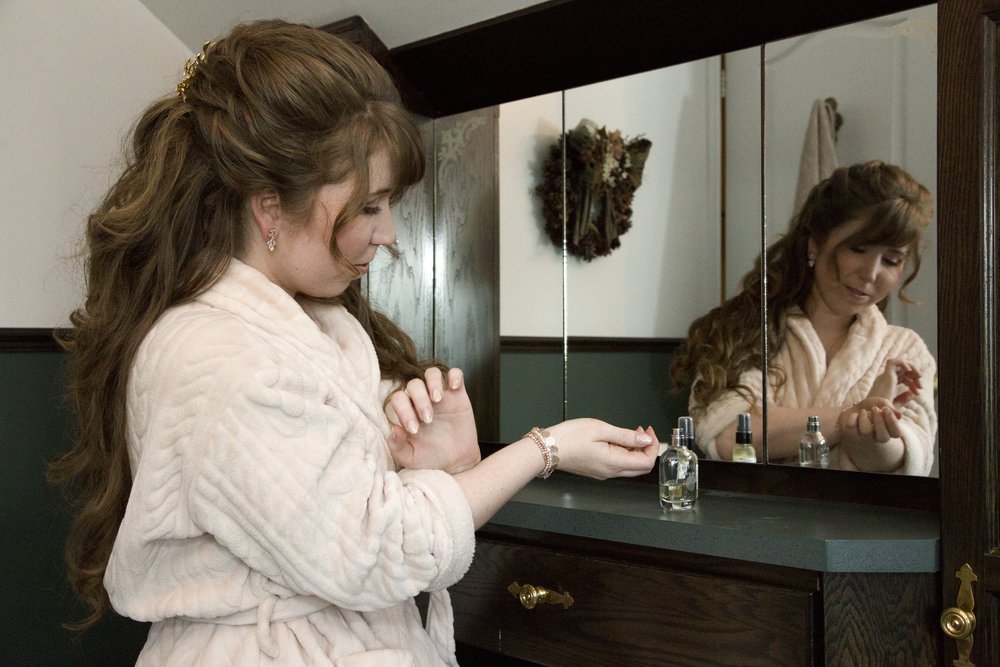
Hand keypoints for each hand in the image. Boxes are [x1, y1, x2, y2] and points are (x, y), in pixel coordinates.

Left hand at [386, 367, 480, 473]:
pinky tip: (454, 387)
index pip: (399, 399)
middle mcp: (421, 400)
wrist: (455, 462)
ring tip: (438, 399)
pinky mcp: (458, 394)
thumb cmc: (430, 458)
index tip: (414, 430)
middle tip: (428, 420)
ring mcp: (440, 395)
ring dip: (433, 383)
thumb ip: (397, 445)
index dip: (403, 411)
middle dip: (419, 400)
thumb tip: (393, 429)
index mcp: (407, 412)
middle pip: (414, 385)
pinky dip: (454, 376)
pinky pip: (455, 374)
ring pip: (432, 373)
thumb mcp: (410, 457)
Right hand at [543, 419, 657, 479]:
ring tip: (628, 432)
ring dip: (634, 450)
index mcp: (614, 462)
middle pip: (640, 467)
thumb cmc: (569, 437)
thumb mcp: (600, 429)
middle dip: (646, 448)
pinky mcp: (596, 470)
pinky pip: (617, 465)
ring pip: (629, 466)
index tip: (648, 431)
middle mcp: (611, 472)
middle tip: (642, 431)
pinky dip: (623, 453)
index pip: (646, 462)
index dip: (652, 446)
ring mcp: (603, 473)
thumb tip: (645, 439)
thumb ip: (625, 435)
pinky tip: (615, 440)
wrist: (546, 449)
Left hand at [837, 398, 904, 470]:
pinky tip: (854, 415)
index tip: (885, 409)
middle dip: (879, 420)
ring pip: (866, 432)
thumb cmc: (871, 408)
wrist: (853, 409)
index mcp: (889, 432)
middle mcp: (878, 438)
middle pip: (883, 437)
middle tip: (874, 408)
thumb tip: (899, 415)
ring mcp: (863, 439)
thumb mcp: (882, 404)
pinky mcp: (850, 435)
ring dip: (865, 417)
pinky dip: (853, 417)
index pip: (896, 433)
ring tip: (863, 411)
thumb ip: (891, 408)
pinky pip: (851, 427)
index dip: (891, 421)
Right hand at [867, 358, 921, 405]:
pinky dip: (903, 363)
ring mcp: (884, 376)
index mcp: (887, 384)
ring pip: (899, 364)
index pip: (902, 378)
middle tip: (920, 387)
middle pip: (902, 371)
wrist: (875, 411)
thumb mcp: (896, 404)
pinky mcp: (885, 374)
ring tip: (919, 377)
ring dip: (912, 368)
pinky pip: (893, 362)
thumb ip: (904, 398)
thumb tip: (913, 393)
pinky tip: (910, 371)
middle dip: (914, 376)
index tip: (917, 393)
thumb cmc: (883, 410)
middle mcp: (885, 378)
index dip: (912, 383)